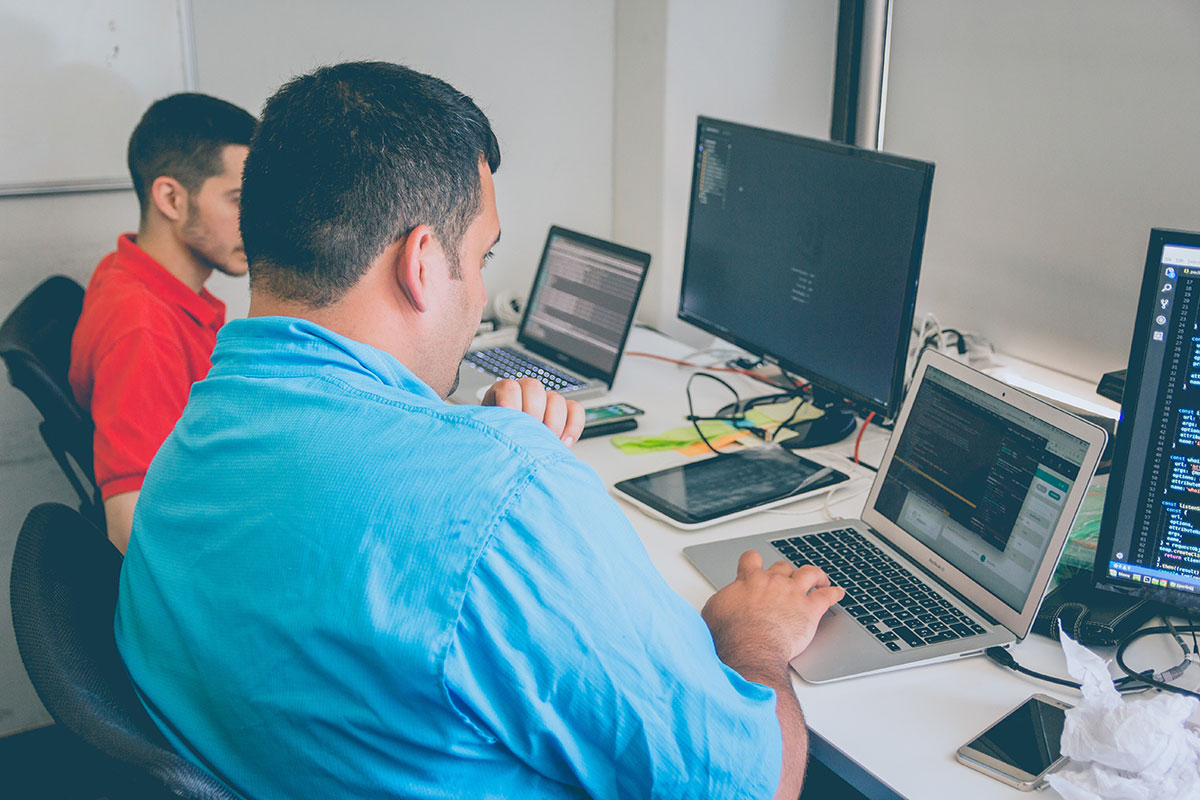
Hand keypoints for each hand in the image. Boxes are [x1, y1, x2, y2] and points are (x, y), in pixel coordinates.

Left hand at [482, 377, 584, 445]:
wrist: (510, 460)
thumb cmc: (497, 446)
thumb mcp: (488, 437)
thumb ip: (493, 430)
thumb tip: (498, 431)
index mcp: (502, 396)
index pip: (508, 386)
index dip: (509, 400)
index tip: (508, 416)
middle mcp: (524, 395)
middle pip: (533, 387)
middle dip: (532, 411)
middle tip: (529, 433)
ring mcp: (546, 402)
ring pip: (555, 398)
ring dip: (552, 422)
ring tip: (545, 442)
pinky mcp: (564, 414)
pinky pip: (575, 410)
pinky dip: (573, 426)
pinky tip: (562, 442)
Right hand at [701, 550, 844, 675]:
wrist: (750, 648)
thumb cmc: (730, 634)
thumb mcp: (713, 612)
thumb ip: (721, 601)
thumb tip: (720, 603)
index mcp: (749, 579)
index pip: (752, 559)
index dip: (754, 561)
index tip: (756, 565)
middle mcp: (773, 582)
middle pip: (783, 566)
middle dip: (786, 571)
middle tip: (787, 579)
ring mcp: (793, 593)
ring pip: (809, 573)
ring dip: (815, 575)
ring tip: (819, 579)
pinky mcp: (810, 610)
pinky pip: (827, 596)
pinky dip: (834, 593)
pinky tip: (837, 593)